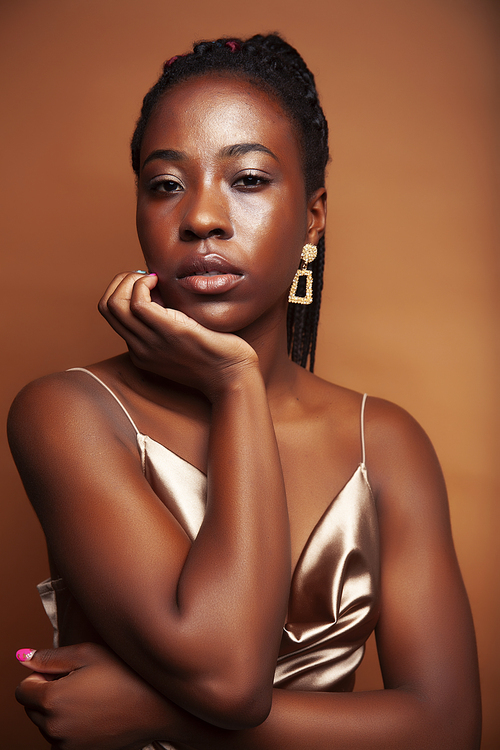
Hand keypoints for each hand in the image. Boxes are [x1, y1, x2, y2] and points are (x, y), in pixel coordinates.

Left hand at [15, 643, 184, 749]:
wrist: (156, 708)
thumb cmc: (125, 674)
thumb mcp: (88, 653)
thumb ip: (50, 657)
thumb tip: (23, 659)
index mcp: (52, 699)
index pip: (22, 690)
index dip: (41, 677)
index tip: (64, 672)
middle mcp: (54, 728)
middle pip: (32, 709)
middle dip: (48, 694)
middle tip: (81, 682)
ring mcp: (66, 746)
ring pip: (46, 726)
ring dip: (58, 712)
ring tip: (91, 697)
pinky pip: (61, 740)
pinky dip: (70, 729)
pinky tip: (94, 715)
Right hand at [98, 272, 258, 400]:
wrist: (233, 377)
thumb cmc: (215, 355)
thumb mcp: (180, 341)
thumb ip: (165, 323)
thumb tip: (160, 292)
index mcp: (141, 352)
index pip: (112, 315)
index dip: (123, 291)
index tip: (146, 283)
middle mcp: (140, 350)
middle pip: (106, 307)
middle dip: (121, 281)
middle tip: (145, 276)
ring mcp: (152, 343)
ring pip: (115, 304)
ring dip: (130, 280)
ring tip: (152, 278)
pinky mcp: (170, 333)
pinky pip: (138, 303)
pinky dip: (143, 284)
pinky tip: (160, 281)